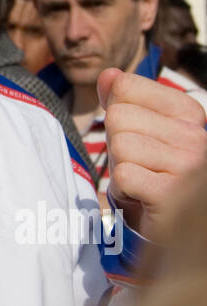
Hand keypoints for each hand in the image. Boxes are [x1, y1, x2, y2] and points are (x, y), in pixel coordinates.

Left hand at [98, 68, 206, 239]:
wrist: (170, 230)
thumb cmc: (151, 178)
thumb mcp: (137, 133)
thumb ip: (122, 101)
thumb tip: (108, 74)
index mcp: (190, 114)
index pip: (126, 87)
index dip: (118, 116)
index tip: (139, 141)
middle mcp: (196, 137)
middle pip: (118, 116)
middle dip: (116, 145)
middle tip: (138, 167)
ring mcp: (188, 166)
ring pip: (120, 144)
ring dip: (120, 169)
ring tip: (141, 183)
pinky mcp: (172, 194)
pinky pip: (124, 175)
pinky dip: (122, 191)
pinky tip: (142, 199)